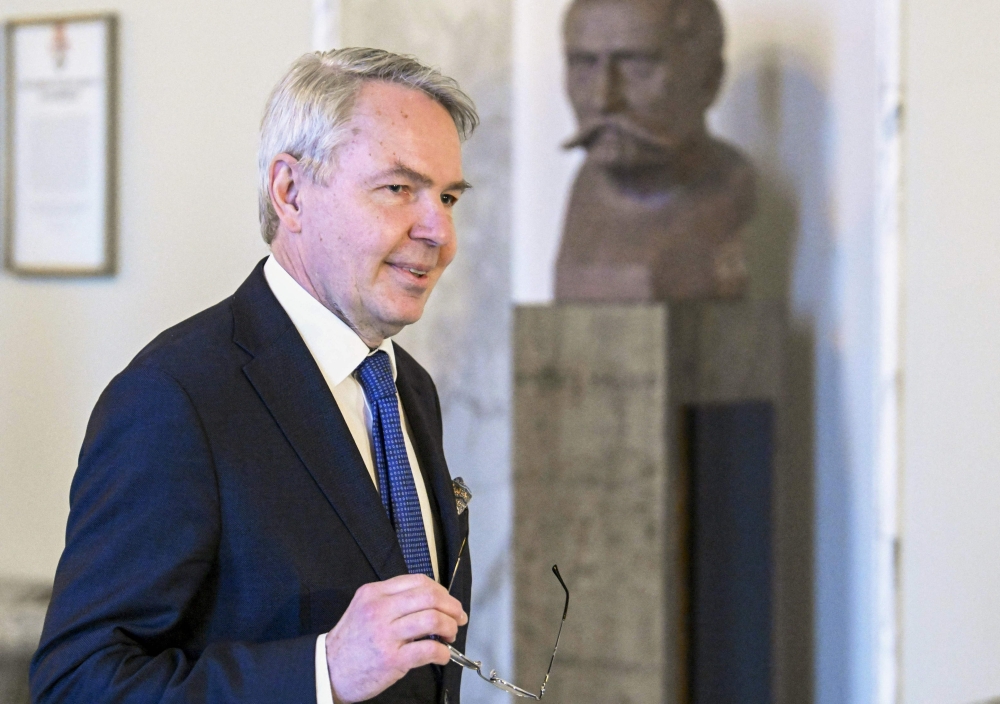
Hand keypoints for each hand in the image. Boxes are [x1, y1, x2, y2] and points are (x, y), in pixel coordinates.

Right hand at [324, 574, 467, 703]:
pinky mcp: (392, 659)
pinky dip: (443, 653)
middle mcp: (380, 610)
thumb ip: (392, 600)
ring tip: (450, 636)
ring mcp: (386, 634)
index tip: (448, 601)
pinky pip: (429, 650)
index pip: (418, 582)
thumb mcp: (364, 608)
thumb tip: (430, 602)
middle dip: (452, 606)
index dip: (441, 591)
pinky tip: (443, 655)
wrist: (328, 670)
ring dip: (450, 627)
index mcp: (374, 593)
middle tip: (458, 617)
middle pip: (429, 597)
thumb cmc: (350, 642)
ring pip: (433, 619)